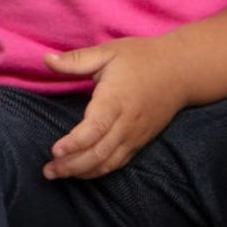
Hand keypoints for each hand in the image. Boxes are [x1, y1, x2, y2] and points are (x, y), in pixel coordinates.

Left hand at [41, 37, 186, 178]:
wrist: (180, 71)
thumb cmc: (141, 58)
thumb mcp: (108, 52)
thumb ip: (76, 59)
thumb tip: (46, 60)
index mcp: (116, 98)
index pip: (95, 127)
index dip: (75, 142)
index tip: (54, 150)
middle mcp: (127, 122)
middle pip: (99, 152)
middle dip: (72, 165)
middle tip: (47, 171)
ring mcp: (135, 135)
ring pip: (108, 163)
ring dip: (81, 172)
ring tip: (56, 174)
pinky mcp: (140, 141)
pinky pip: (118, 162)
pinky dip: (98, 171)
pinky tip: (80, 172)